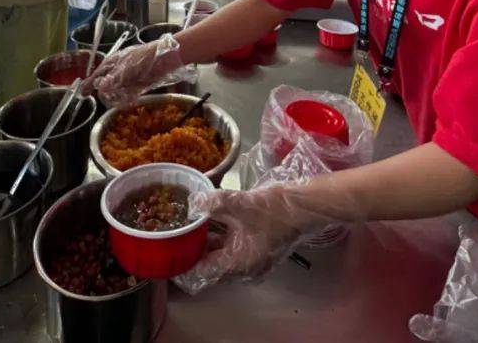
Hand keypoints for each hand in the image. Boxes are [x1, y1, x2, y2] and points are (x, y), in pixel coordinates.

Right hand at [81, 33, 182, 104]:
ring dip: (118, 95)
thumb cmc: (144, 59)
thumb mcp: (126, 70)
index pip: (97, 74)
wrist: (166, 58)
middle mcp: (119, 69)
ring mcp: (129, 75)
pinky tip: (131, 98)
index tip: (83, 94)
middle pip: (107, 83)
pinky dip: (129, 96)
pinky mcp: (140, 82)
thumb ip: (113, 80)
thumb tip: (100, 88)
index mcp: (112, 62)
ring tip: (121, 98)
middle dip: (106, 92)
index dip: (89, 85)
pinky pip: (130, 92)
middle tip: (107, 97)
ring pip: (118, 89)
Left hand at [176, 184, 327, 293]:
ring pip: (221, 253)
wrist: (306, 206)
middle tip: (177, 229)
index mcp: (238, 265)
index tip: (171, 245)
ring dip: (207, 239)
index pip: (201, 273)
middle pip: (210, 264)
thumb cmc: (275, 209)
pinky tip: (211, 216)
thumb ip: (212, 204)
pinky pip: (233, 246)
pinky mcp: (258, 249)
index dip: (184, 261)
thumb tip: (192, 203)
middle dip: (193, 247)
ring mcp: (252, 260)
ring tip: (190, 220)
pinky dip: (221, 234)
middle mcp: (244, 269)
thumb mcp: (239, 203)